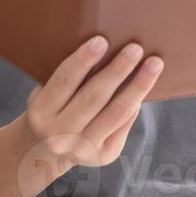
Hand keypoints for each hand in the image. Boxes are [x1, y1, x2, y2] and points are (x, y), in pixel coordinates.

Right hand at [11, 35, 163, 187]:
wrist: (44, 152)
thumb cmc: (52, 108)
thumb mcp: (45, 94)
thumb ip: (67, 76)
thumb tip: (107, 44)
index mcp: (41, 112)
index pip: (64, 81)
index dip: (83, 60)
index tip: (101, 40)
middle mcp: (59, 134)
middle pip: (94, 97)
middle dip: (117, 70)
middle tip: (135, 48)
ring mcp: (82, 148)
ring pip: (116, 113)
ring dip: (139, 86)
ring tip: (154, 64)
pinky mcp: (102, 156)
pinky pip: (124, 125)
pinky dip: (136, 103)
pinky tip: (146, 85)